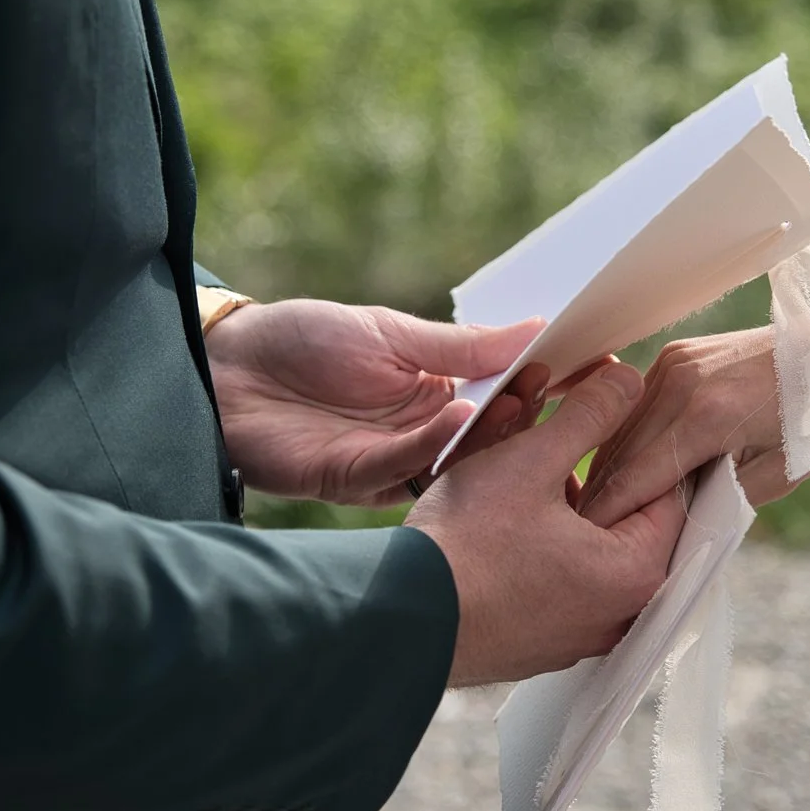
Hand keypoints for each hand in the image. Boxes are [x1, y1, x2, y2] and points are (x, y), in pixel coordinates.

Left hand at [208, 300, 541, 507]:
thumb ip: (460, 346)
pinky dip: (432, 445)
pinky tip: (457, 419)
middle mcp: (421, 435)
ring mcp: (391, 462)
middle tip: (554, 390)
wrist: (225, 368)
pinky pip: (402, 467)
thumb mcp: (389, 332)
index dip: (537, 383)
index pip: (500, 395)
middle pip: (486, 437)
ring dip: (485, 435)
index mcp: (436, 395)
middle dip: (522, 415)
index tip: (584, 366)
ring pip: (452, 460)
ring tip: (514, 404)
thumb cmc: (302, 340)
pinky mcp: (355, 481)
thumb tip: (535, 329)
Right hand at [406, 362, 689, 686]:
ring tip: (530, 462)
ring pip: (590, 546)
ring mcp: (579, 635)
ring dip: (567, 501)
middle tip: (573, 430)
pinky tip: (510, 508)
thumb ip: (590, 417)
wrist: (398, 619)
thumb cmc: (466, 544)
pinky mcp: (542, 642)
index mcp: (635, 572)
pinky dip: (545, 540)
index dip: (644, 439)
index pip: (669, 490)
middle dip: (598, 467)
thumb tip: (628, 380)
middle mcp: (619, 613)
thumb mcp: (531, 462)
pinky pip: (561, 577)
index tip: (621, 408)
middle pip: (626, 519)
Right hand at [578, 315, 809, 528]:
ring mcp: (675, 361)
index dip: (611, 514)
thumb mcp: (783, 473)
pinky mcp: (675, 352)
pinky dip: (630, 437)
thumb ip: (727, 499)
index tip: (592, 546)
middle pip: (621, 452)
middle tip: (588, 537)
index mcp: (709, 415)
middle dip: (602, 495)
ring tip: (600, 508)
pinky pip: (639, 405)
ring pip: (623, 427)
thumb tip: (680, 522)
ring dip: (611, 466)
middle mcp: (682, 382)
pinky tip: (626, 468)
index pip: (638, 476)